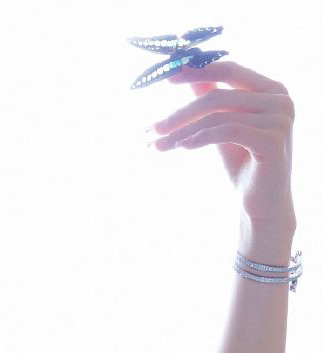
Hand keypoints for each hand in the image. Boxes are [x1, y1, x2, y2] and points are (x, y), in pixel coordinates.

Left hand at [147, 60, 295, 226]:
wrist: (262, 204)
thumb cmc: (244, 164)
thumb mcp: (224, 126)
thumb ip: (211, 98)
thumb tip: (186, 71)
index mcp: (272, 89)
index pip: (230, 69)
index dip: (197, 70)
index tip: (167, 75)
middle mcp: (280, 99)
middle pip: (218, 96)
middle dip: (181, 113)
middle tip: (152, 128)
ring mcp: (280, 118)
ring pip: (218, 115)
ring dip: (182, 131)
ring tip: (159, 144)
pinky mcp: (272, 140)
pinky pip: (227, 131)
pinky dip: (200, 138)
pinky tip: (182, 146)